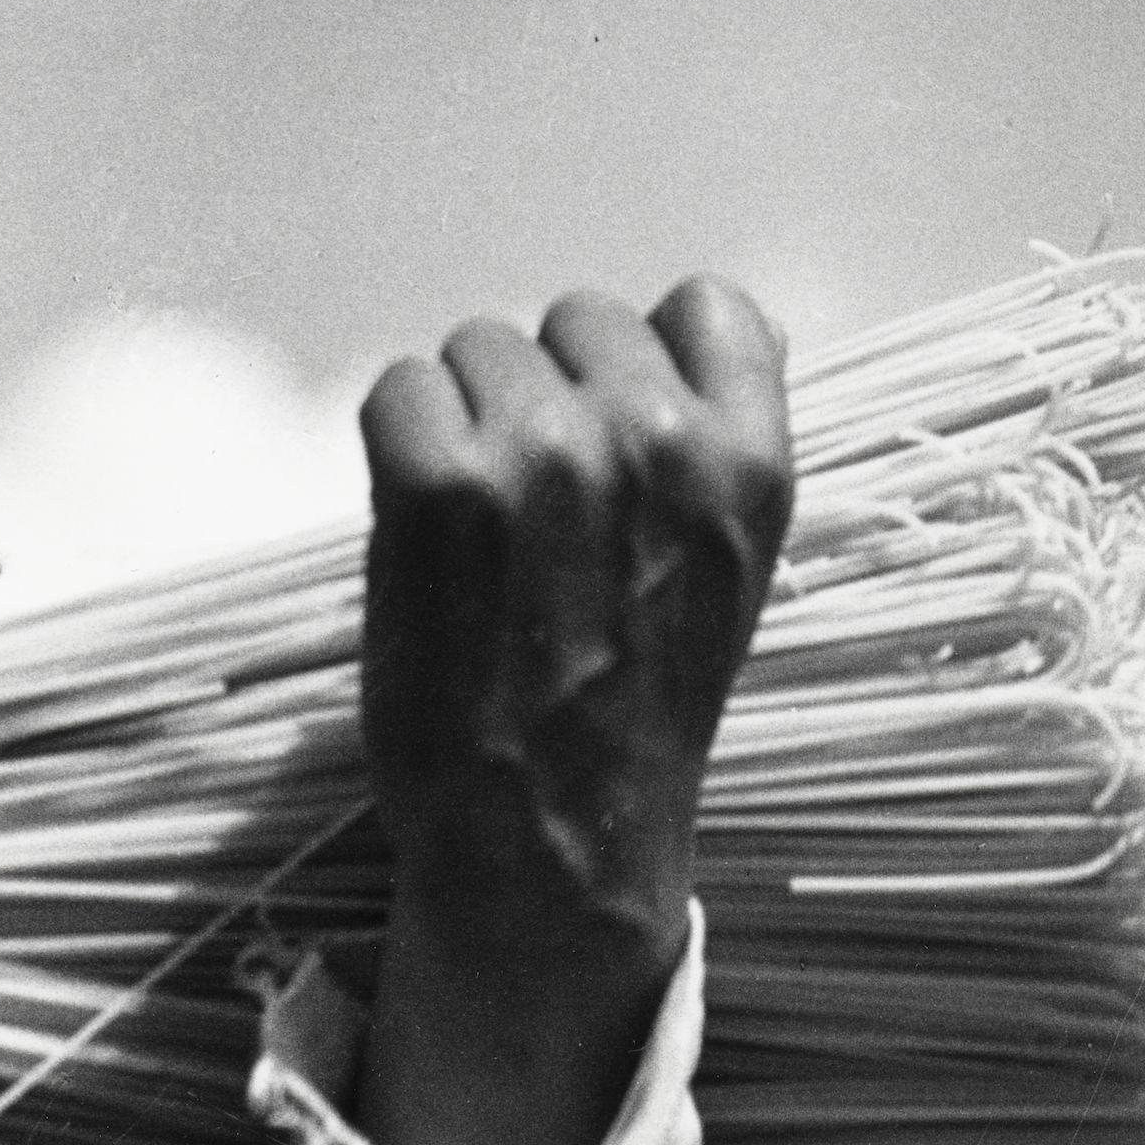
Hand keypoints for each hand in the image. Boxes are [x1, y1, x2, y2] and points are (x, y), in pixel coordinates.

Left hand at [350, 279, 791, 1144]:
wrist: (550, 838)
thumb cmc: (632, 709)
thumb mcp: (726, 570)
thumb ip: (713, 453)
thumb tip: (699, 337)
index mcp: (750, 463)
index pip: (705, 306)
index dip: (643, 356)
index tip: (614, 428)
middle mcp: (657, 439)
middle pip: (572, 319)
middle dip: (542, 390)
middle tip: (529, 504)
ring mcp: (545, 453)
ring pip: (477, 347)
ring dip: (463, 419)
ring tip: (476, 528)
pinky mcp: (441, 482)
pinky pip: (400, 389)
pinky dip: (394, 444)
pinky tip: (417, 525)